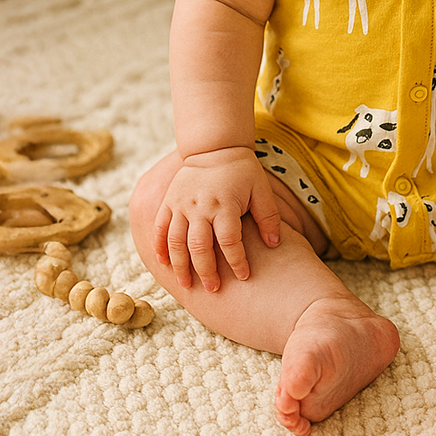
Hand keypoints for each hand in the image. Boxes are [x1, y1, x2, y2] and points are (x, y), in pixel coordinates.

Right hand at [152, 146, 280, 292]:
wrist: (215, 146)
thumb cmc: (242, 170)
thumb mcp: (261, 189)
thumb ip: (269, 216)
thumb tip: (275, 244)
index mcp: (225, 204)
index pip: (230, 241)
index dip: (237, 261)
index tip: (244, 276)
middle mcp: (200, 206)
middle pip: (200, 246)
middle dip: (206, 271)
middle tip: (213, 289)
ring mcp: (181, 204)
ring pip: (176, 241)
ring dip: (180, 265)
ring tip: (186, 284)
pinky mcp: (169, 201)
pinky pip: (160, 228)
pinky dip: (159, 247)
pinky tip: (163, 264)